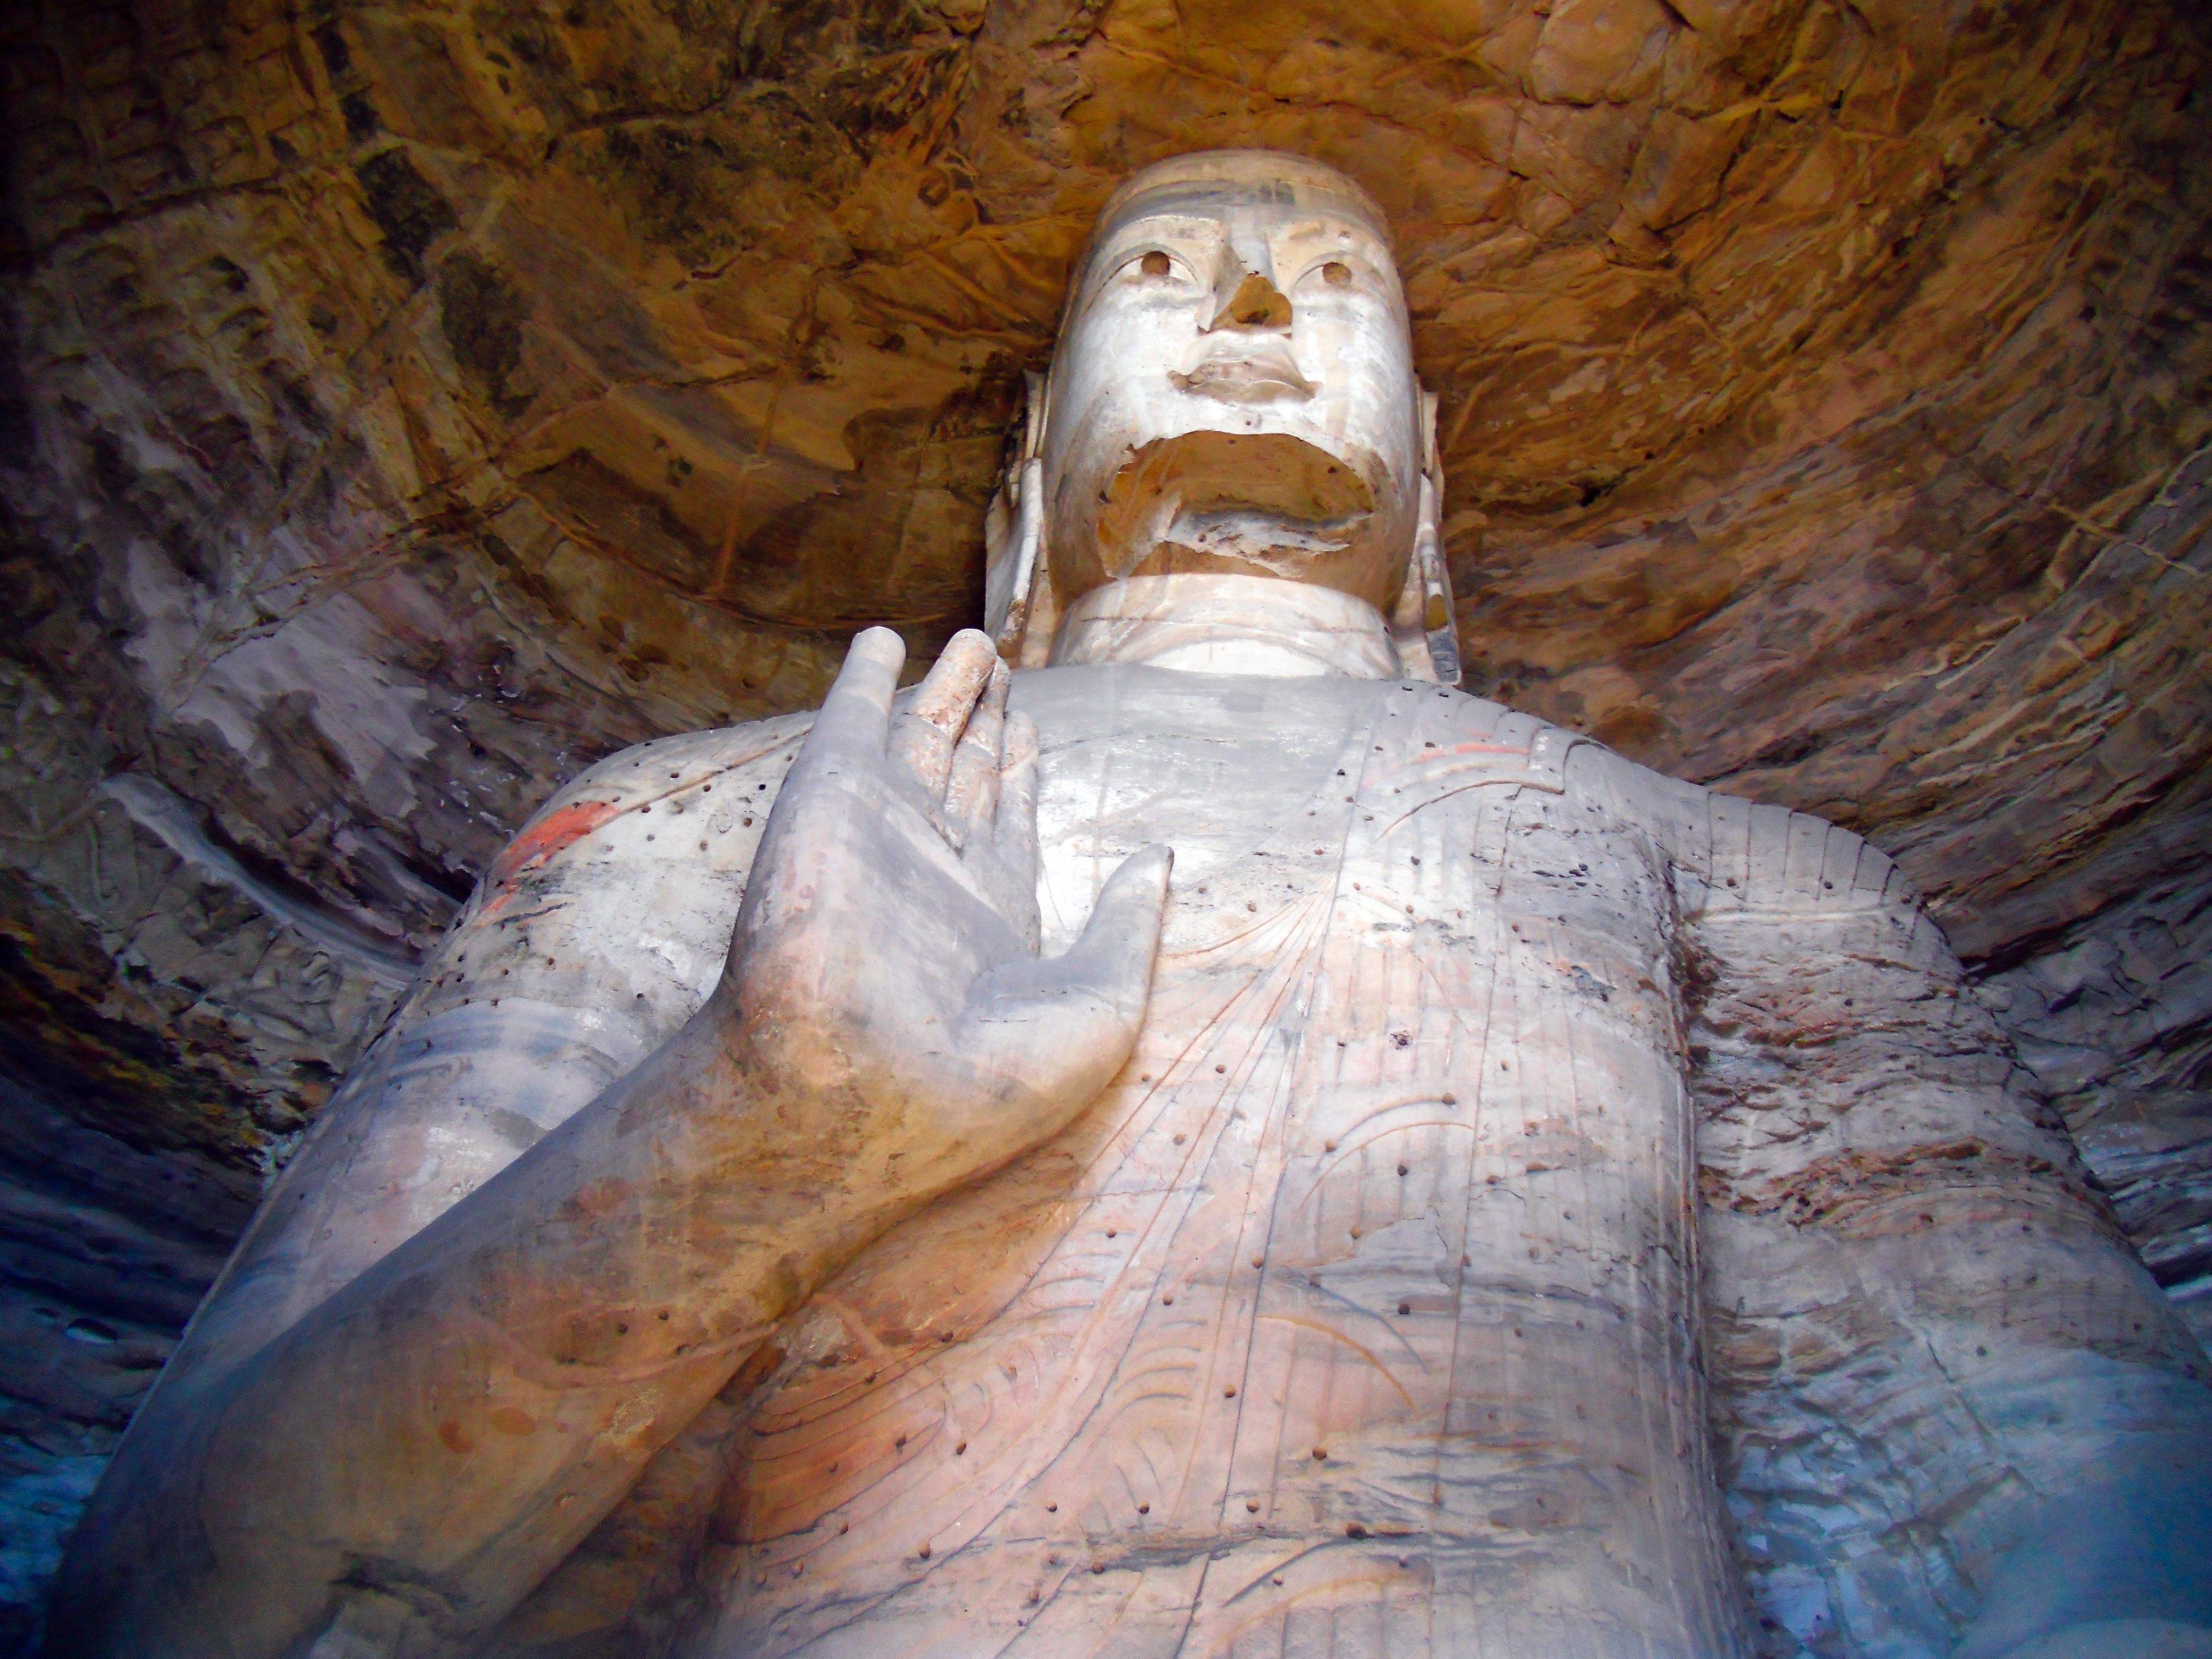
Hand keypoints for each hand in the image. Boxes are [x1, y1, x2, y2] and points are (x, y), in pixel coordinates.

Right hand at [720, 627, 1169, 1215]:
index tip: (1029, 727)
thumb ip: (1131, 925)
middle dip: (987, 721)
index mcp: (990, 918)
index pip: (1008, 825)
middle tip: (1003, 667)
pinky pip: (851, 718)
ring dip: (948, 688)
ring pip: (921, 736)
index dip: (1020, 771)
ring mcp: (881, 830)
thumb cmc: (984, 1076)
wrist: (859, 1087)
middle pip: (966, 774)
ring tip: (977, 642)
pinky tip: (884, 642)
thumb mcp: (1102, 1004)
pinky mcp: (830, 795)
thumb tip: (1161, 860)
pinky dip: (866, 677)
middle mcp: (933, 869)